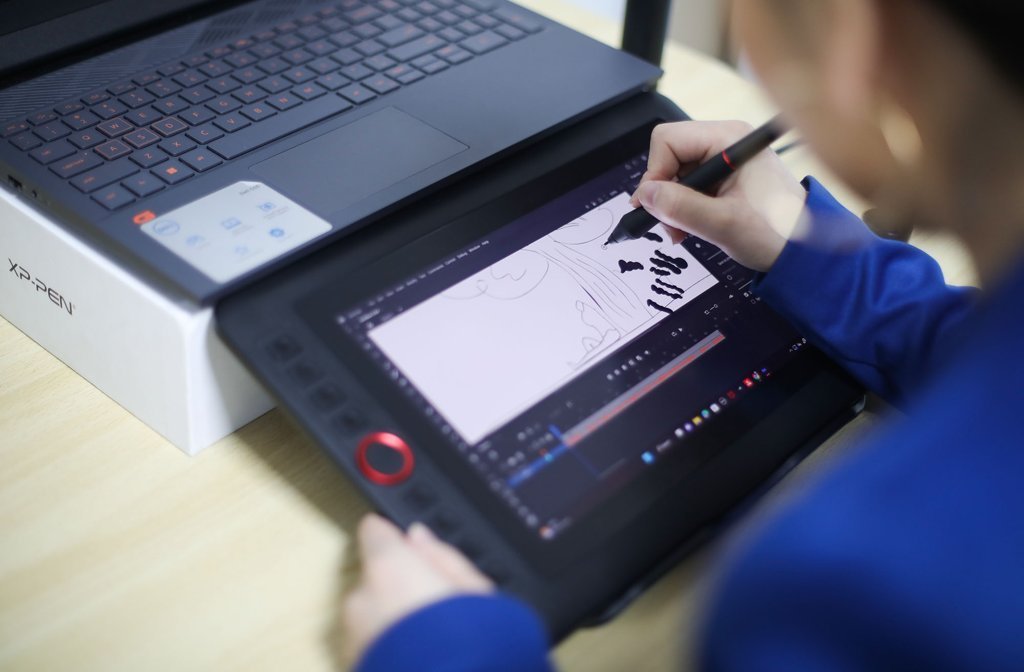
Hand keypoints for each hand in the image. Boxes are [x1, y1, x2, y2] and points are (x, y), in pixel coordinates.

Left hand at [342, 514, 493, 663]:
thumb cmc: (473, 643)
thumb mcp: (478, 591)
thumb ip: (443, 557)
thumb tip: (419, 538)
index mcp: (390, 568)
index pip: (374, 531)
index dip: (394, 540)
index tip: (411, 550)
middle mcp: (362, 598)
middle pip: (374, 577)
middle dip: (398, 588)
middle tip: (438, 608)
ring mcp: (353, 637)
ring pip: (371, 616)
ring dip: (392, 623)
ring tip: (434, 643)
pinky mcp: (355, 667)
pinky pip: (371, 646)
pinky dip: (390, 650)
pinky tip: (422, 663)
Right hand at [631, 120, 807, 271]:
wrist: (803, 250)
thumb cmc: (777, 233)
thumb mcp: (724, 224)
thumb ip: (681, 208)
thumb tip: (645, 195)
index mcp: (729, 139)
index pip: (668, 140)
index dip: (655, 173)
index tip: (656, 206)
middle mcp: (725, 142)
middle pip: (669, 156)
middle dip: (663, 193)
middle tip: (671, 226)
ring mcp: (724, 158)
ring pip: (675, 173)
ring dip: (672, 205)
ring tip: (682, 232)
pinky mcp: (723, 176)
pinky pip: (688, 185)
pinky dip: (682, 208)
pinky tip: (690, 227)